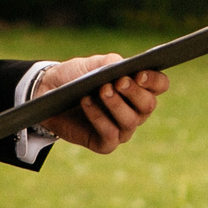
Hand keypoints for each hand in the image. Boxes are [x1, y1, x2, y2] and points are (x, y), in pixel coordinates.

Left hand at [34, 53, 168, 154]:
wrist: (48, 93)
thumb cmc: (75, 77)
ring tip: (101, 90)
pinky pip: (110, 134)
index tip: (139, 74)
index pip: (160, 85)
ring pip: (131, 121)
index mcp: (139, 88)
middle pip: (148, 105)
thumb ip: (109, 63)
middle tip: (119, 81)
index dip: (154, 80)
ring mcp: (122, 129)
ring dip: (116, 104)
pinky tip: (86, 102)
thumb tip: (123, 68)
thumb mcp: (91, 64)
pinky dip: (98, 117)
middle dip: (134, 92)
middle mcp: (135, 111)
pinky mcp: (105, 144)